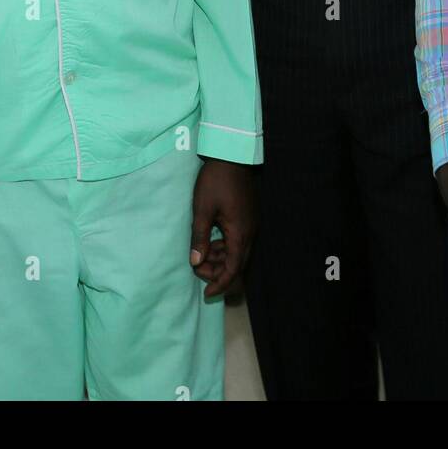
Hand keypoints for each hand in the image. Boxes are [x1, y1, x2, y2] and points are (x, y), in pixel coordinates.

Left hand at [190, 158, 255, 299]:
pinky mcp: (248, 217)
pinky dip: (225, 247)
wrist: (232, 156)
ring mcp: (251, 224)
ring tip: (200, 256)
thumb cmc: (215, 181)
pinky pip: (238, 240)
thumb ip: (199, 237)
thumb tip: (196, 262)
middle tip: (196, 269)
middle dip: (218, 272)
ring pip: (238, 252)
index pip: (233, 269)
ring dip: (220, 259)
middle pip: (237, 263)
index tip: (206, 292)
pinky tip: (210, 242)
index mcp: (240, 233)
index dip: (220, 284)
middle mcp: (250, 232)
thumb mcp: (202, 209)